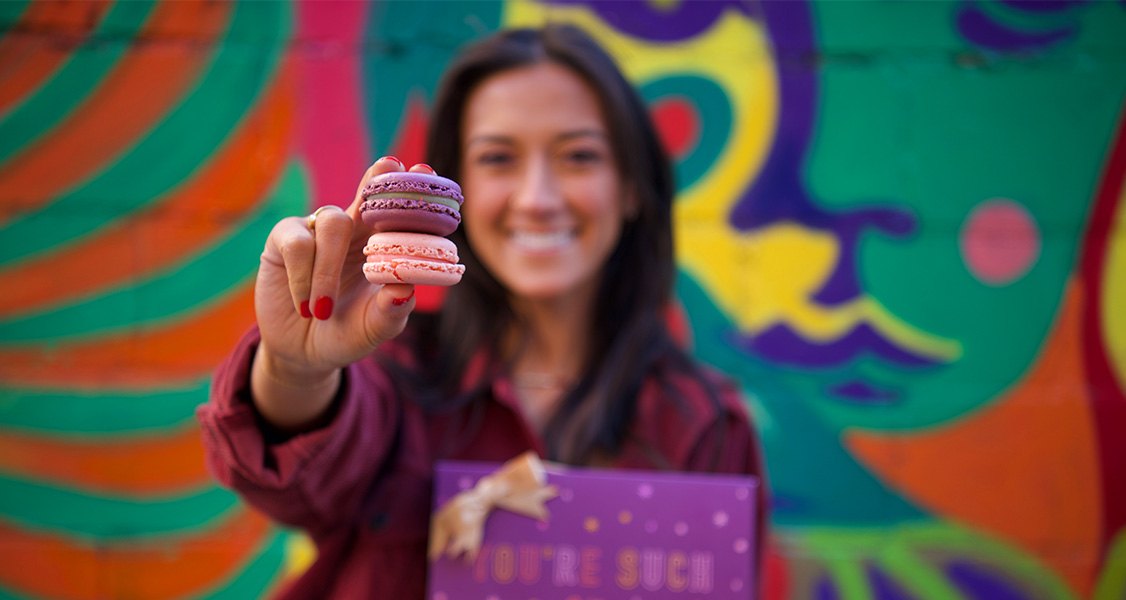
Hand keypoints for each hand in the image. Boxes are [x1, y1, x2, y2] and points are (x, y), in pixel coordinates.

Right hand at [249, 157, 429, 426]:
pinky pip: (298, 243)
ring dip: (329, 270)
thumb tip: (405, 290)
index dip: (412, 192)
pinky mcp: (284, 238)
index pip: (401, 214)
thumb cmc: (347, 333)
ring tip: (324, 310)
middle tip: (390, 165)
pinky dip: (304, 278)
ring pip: (333, 224)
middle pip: (368, 194)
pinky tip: (306, 306)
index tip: (424, 170)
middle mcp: (353, 231)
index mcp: (382, 247)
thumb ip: (390, 313)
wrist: (303, 354)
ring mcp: (318, 231)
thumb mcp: (373, 330)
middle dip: (379, 179)